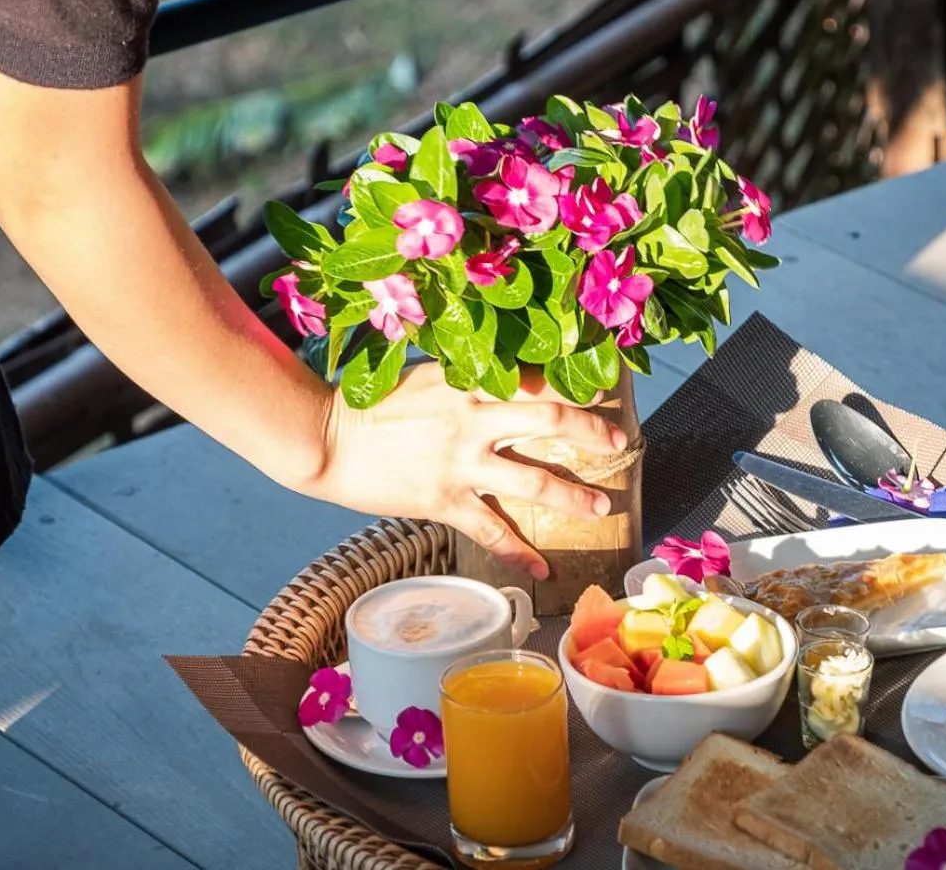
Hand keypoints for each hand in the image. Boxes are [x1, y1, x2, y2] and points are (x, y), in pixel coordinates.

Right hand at [314, 362, 627, 579]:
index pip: (536, 379)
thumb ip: (471, 380)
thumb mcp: (430, 375)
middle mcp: (473, 421)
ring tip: (600, 506)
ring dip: (573, 496)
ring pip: (533, 481)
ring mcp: (461, 464)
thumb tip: (511, 381)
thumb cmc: (373, 403)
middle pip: (550, 422)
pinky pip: (491, 531)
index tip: (604, 392)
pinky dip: (519, 553)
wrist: (326, 438)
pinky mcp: (444, 501)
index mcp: (470, 383)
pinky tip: (542, 569)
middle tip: (619, 444)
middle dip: (591, 434)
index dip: (575, 386)